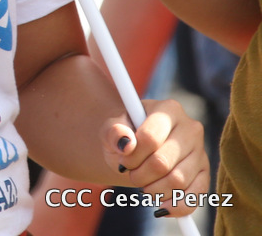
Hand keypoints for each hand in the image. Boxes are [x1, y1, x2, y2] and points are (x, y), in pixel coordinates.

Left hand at [105, 99, 209, 217]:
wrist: (138, 146)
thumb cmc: (125, 135)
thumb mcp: (112, 128)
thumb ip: (113, 131)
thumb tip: (126, 144)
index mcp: (168, 109)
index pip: (150, 138)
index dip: (132, 156)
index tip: (122, 160)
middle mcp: (191, 128)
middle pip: (162, 162)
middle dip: (139, 175)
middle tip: (131, 174)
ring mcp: (201, 152)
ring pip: (177, 181)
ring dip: (153, 190)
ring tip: (142, 185)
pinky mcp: (205, 174)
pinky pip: (195, 196)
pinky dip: (176, 206)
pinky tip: (161, 207)